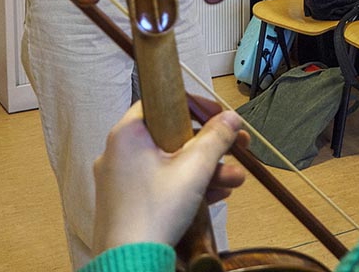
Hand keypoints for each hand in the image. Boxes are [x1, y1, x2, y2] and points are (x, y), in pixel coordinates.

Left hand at [91, 99, 248, 253]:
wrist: (130, 264)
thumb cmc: (154, 213)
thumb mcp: (194, 170)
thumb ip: (215, 139)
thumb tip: (231, 118)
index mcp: (127, 134)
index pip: (163, 102)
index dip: (196, 106)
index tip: (219, 116)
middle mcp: (120, 152)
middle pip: (173, 136)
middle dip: (211, 146)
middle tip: (238, 147)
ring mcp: (122, 179)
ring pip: (171, 163)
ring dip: (206, 169)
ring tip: (234, 179)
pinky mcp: (128, 201)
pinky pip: (162, 183)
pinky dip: (188, 185)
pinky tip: (216, 194)